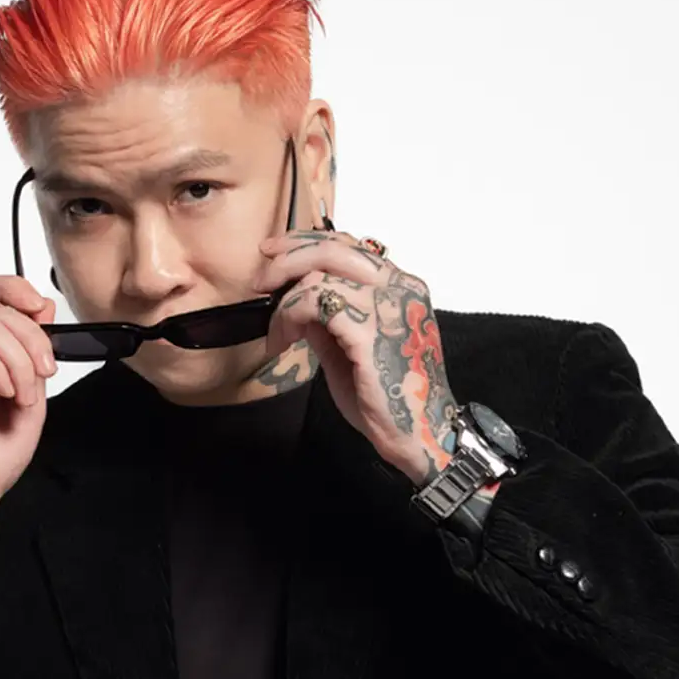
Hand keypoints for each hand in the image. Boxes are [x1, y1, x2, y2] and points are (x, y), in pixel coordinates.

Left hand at [256, 229, 458, 485]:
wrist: (418, 434)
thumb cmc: (389, 401)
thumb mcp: (349, 352)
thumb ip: (328, 323)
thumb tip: (296, 301)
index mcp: (401, 288)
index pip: (350, 248)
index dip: (306, 244)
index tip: (274, 256)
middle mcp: (399, 287)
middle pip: (334, 248)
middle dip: (288, 256)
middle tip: (260, 281)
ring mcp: (388, 304)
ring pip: (321, 271)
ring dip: (285, 299)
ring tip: (277, 331)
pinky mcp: (370, 327)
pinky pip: (317, 300)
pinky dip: (290, 316)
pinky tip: (284, 341)